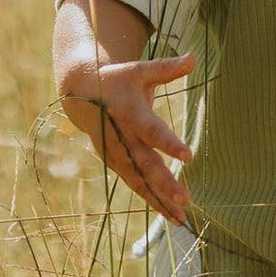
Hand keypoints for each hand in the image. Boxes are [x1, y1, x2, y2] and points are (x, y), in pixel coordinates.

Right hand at [67, 53, 196, 224]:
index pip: (152, 131)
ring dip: (160, 200)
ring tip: (182, 219)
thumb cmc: (118, 80)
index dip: (169, 144)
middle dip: (165, 183)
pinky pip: (136, 186)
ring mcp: (118, 155)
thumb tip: (194, 57)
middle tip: (186, 198)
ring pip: (140, 182)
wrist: (81, 95)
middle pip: (146, 164)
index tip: (188, 156)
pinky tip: (171, 215)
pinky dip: (152, 201)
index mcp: (130, 114)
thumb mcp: (140, 70)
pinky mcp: (117, 165)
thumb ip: (166, 68)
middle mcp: (123, 139)